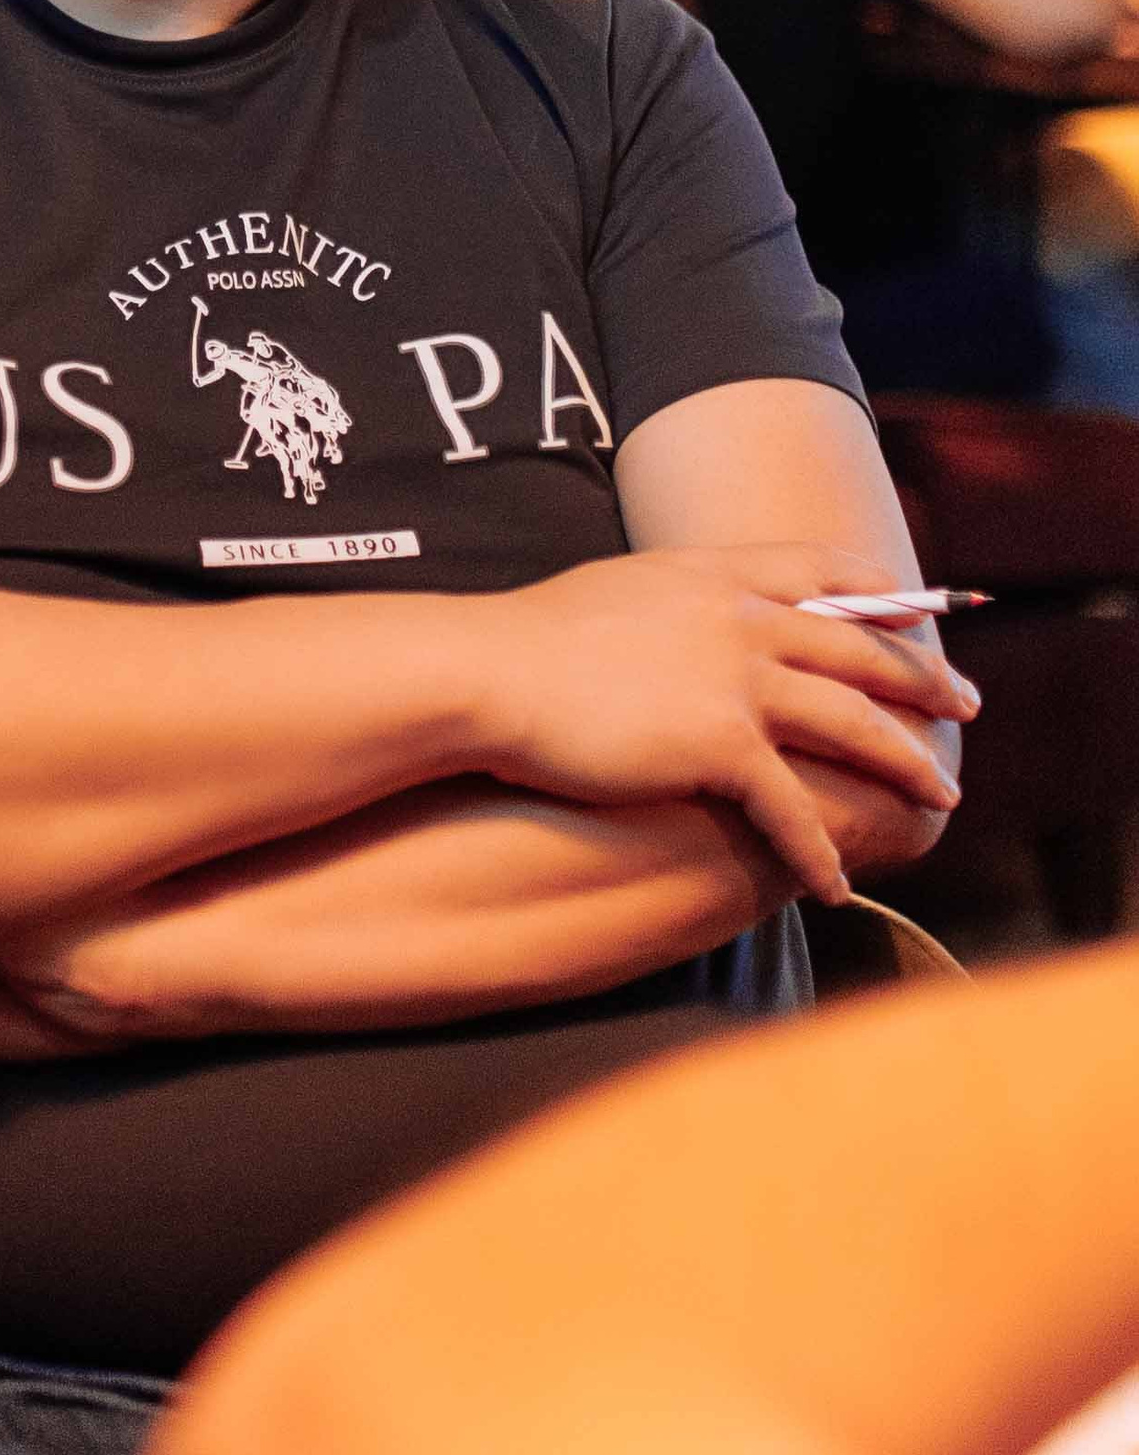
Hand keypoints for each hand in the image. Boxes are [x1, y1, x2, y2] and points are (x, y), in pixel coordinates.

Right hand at [478, 544, 971, 903]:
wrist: (488, 672)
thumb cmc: (528, 641)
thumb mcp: (615, 591)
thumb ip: (669, 602)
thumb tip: (677, 618)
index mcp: (713, 574)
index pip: (824, 569)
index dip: (884, 592)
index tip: (921, 608)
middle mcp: (739, 617)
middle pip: (860, 644)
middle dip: (922, 677)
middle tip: (967, 701)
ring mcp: (735, 678)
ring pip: (852, 721)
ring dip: (905, 762)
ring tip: (943, 794)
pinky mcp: (718, 743)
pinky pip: (792, 806)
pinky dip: (821, 851)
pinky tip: (842, 885)